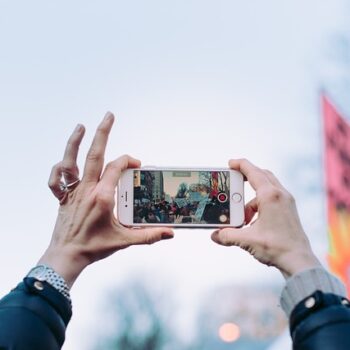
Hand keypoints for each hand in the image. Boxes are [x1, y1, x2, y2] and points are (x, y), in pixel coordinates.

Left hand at [38, 112, 173, 287]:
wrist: (66, 256)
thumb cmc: (93, 248)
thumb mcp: (124, 241)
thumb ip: (148, 236)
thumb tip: (169, 234)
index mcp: (102, 197)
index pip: (116, 168)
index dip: (128, 160)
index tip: (136, 163)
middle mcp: (86, 189)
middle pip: (95, 154)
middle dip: (103, 132)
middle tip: (109, 116)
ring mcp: (73, 192)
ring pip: (72, 161)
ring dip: (76, 142)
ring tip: (81, 126)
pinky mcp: (63, 197)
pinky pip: (57, 180)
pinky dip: (59, 168)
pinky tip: (65, 161)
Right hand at [211, 159, 320, 278]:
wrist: (299, 261)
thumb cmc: (276, 248)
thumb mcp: (247, 240)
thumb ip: (227, 235)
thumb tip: (215, 235)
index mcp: (270, 196)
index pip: (253, 172)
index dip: (240, 165)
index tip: (230, 163)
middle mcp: (280, 195)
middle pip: (261, 175)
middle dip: (246, 176)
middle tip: (233, 180)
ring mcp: (286, 202)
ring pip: (267, 187)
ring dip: (251, 197)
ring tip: (242, 216)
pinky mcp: (288, 209)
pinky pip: (271, 198)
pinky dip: (259, 204)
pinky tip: (253, 221)